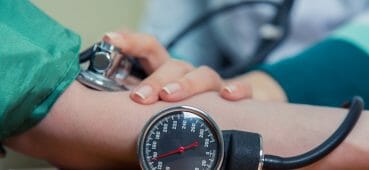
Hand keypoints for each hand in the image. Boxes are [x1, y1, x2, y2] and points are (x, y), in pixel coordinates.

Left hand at [103, 32, 251, 103]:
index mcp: (165, 71)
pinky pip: (242, 87)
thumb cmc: (181, 107)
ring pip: (203, 74)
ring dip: (186, 84)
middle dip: (155, 80)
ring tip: (170, 97)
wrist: (223, 112)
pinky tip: (229, 96)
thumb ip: (137, 97)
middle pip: (173, 66)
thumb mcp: (155, 102)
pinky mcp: (233, 95)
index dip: (130, 41)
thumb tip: (106, 100)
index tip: (109, 39)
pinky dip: (238, 88)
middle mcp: (188, 74)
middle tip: (139, 97)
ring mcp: (211, 84)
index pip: (149, 48)